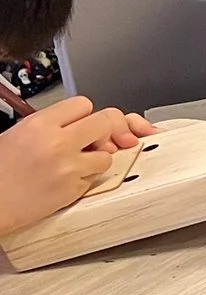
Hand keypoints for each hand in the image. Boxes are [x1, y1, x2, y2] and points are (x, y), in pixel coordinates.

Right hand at [0, 97, 155, 238]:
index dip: (85, 114)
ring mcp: (68, 167)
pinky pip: (97, 178)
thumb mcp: (18, 134)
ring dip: (97, 159)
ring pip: (107, 155)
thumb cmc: (0, 172)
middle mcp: (57, 143)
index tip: (84, 122)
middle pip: (105, 123)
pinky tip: (67, 180)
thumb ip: (52, 125)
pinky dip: (87, 178)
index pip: (83, 104)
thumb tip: (83, 122)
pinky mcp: (74, 190)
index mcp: (39, 124)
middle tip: (92, 141)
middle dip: (102, 132)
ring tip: (73, 164)